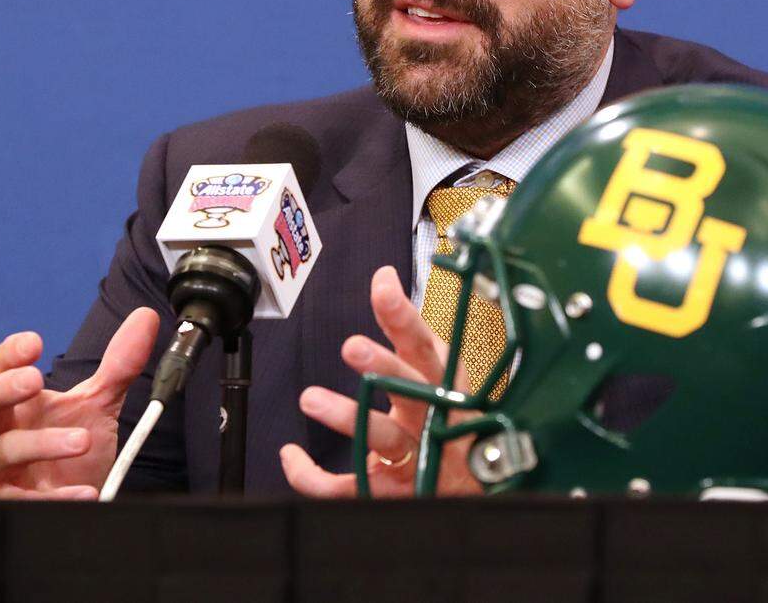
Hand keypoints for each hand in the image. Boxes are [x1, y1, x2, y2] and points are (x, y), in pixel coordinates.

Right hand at [0, 307, 159, 499]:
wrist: (76, 492)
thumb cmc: (71, 441)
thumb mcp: (97, 401)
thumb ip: (118, 364)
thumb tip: (146, 317)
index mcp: (17, 402)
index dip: (9, 355)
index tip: (34, 342)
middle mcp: (0, 432)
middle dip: (5, 389)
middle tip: (35, 379)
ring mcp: (3, 469)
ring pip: (5, 451)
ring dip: (43, 443)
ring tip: (82, 440)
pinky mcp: (14, 502)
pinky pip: (26, 500)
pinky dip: (56, 496)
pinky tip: (83, 490)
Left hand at [280, 266, 481, 497]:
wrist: (475, 487)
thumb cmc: (450, 419)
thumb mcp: (437, 371)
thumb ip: (407, 327)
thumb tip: (384, 276)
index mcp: (444, 386)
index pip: (426, 347)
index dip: (405, 318)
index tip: (382, 287)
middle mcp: (434, 421)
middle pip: (413, 393)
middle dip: (385, 369)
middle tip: (353, 346)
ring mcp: (416, 459)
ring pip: (385, 440)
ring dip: (350, 418)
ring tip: (311, 398)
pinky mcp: (392, 492)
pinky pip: (351, 487)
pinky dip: (315, 477)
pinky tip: (292, 457)